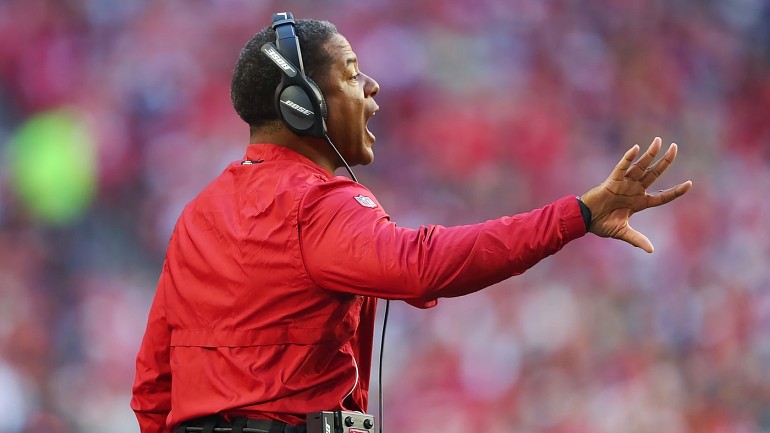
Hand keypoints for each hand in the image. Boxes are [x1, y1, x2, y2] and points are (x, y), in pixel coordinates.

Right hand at [579, 137, 692, 252]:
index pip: (662, 196)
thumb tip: (651, 250)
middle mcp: (634, 190)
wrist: (585, 220)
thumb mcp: (622, 232)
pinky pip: (622, 167)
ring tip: (659, 142)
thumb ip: (637, 239)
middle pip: (654, 173)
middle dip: (665, 161)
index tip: (690, 184)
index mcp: (640, 202)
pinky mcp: (612, 181)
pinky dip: (628, 159)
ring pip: (640, 167)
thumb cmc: (602, 224)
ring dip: (650, 155)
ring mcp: (624, 184)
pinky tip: (636, 149)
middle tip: (675, 147)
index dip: (676, 191)